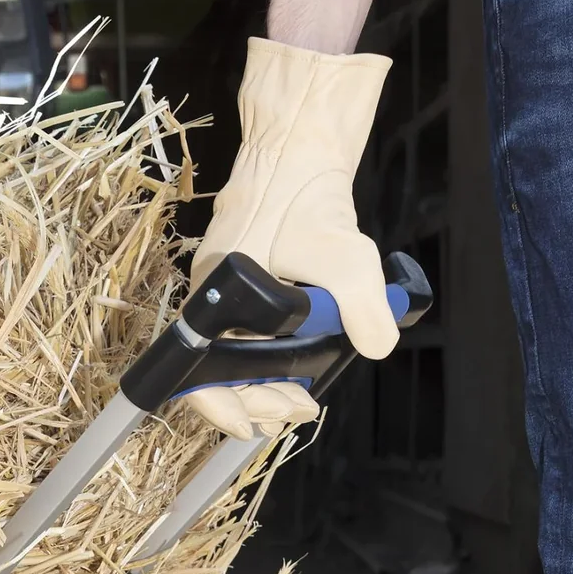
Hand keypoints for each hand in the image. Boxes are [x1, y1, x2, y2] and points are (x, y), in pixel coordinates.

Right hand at [186, 38, 393, 438]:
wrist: (297, 147)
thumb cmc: (302, 196)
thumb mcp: (344, 256)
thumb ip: (362, 307)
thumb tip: (377, 346)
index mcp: (213, 301)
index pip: (195, 375)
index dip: (219, 408)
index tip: (253, 426)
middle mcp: (212, 304)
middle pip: (219, 375)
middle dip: (257, 401)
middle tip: (298, 409)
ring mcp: (229, 296)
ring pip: (237, 359)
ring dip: (268, 384)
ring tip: (301, 398)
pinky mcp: (250, 286)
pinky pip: (251, 337)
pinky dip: (274, 357)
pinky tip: (303, 362)